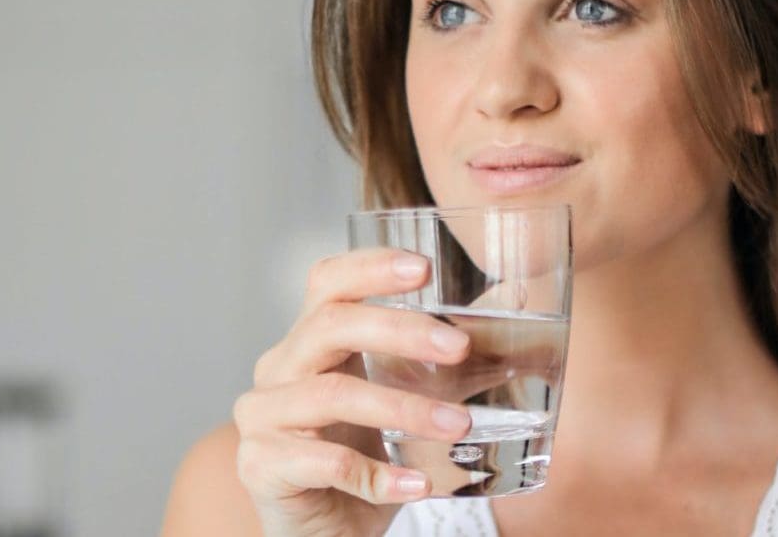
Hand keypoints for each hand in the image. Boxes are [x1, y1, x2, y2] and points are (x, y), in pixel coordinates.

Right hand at [231, 249, 474, 536]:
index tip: (425, 267)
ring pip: (332, 393)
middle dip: (400, 330)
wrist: (322, 533)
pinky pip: (325, 463)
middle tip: (459, 347)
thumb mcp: (397, 403)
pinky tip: (419, 485)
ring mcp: (262, 417)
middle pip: (331, 326)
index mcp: (310, 342)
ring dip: (403, 409)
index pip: (328, 283)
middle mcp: (279, 369)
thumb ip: (436, 362)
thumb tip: (517, 317)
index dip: (370, 267)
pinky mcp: (260, 467)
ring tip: (459, 425)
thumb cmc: (362, 458)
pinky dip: (379, 475)